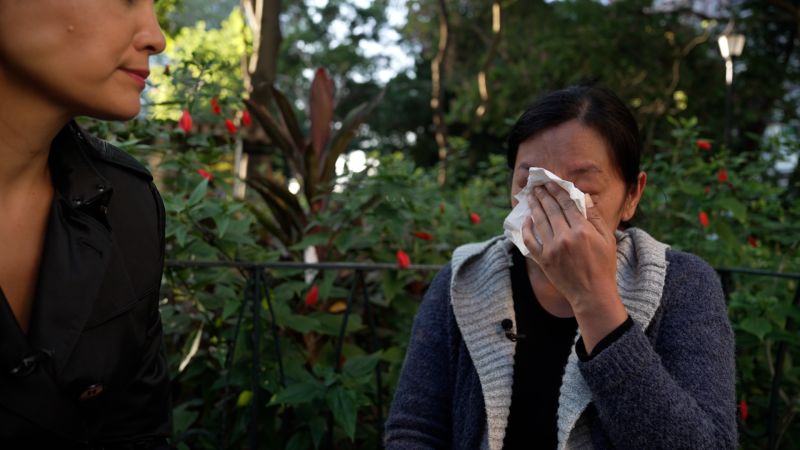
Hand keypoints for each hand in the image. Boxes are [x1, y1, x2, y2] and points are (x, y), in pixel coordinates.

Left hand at [521, 182, 627, 351]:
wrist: (592, 294)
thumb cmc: (604, 266)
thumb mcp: (607, 239)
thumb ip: (595, 217)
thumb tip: (583, 196)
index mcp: (582, 231)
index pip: (566, 204)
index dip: (557, 191)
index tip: (551, 182)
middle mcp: (565, 237)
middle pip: (551, 210)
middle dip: (543, 195)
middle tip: (538, 186)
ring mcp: (551, 249)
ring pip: (539, 222)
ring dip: (534, 207)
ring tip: (531, 197)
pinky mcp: (542, 260)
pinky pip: (530, 241)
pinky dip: (527, 229)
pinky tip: (527, 219)